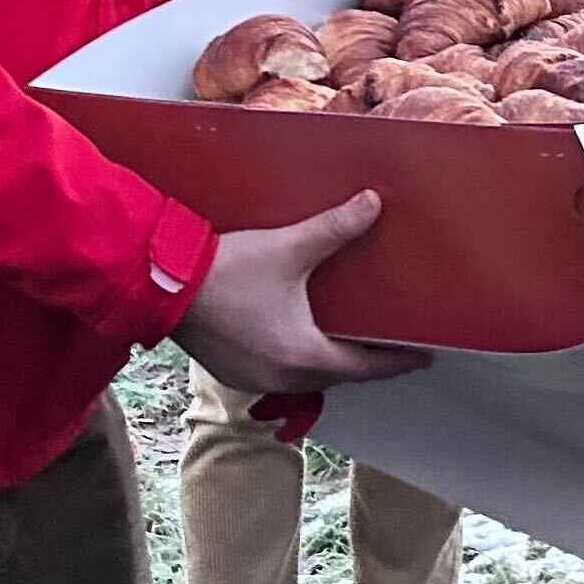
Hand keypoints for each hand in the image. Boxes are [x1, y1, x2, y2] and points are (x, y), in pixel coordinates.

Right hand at [169, 191, 431, 395]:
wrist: (161, 284)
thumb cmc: (226, 271)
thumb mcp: (288, 247)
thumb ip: (335, 228)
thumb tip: (373, 203)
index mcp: (303, 356)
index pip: (366, 367)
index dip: (396, 362)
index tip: (422, 357)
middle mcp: (281, 378)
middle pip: (336, 375)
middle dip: (361, 362)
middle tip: (385, 344)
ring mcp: (252, 380)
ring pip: (304, 377)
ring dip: (324, 362)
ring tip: (343, 340)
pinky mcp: (231, 372)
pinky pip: (276, 374)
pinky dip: (293, 360)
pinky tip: (295, 339)